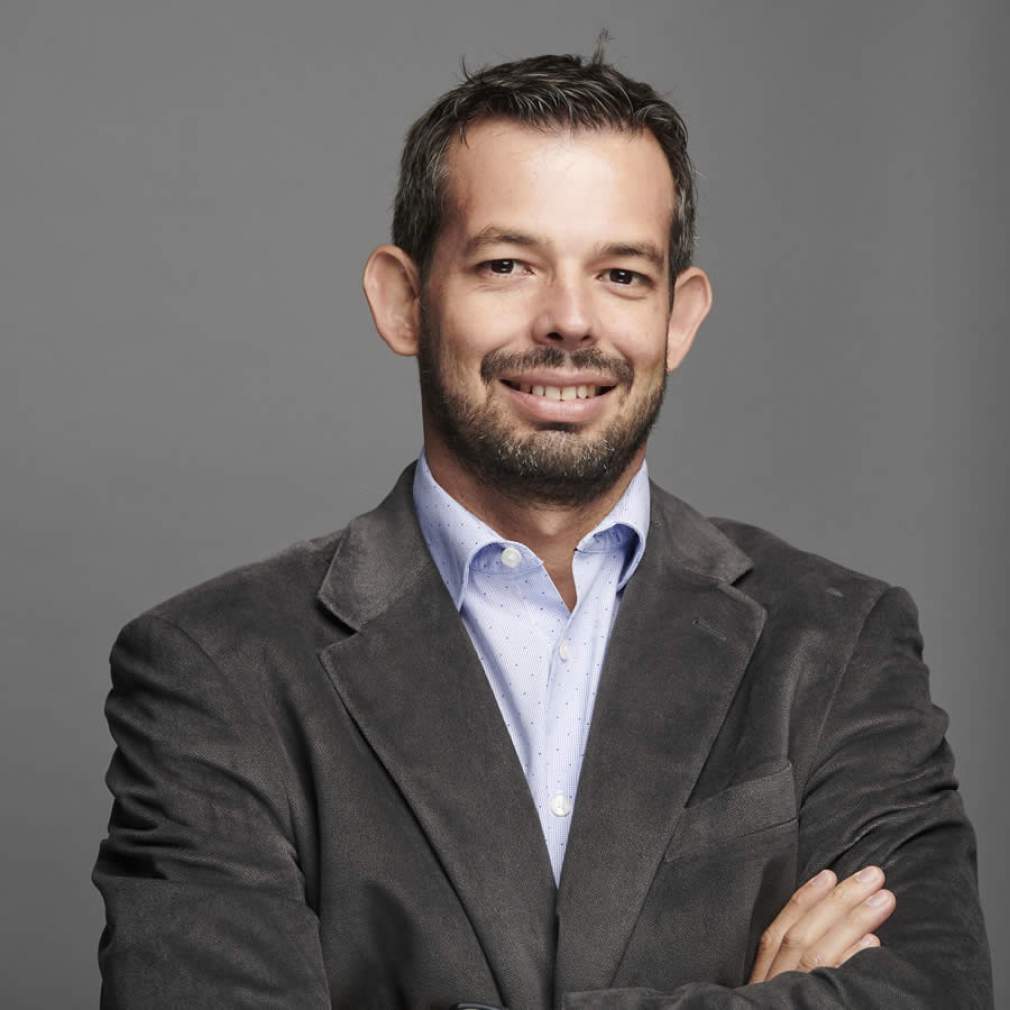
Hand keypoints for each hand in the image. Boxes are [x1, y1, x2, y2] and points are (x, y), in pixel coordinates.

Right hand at [748, 866, 895, 981]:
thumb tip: (830, 926)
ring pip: (818, 954)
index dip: (804, 899)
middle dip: (838, 901)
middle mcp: (775, 980)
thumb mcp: (777, 985)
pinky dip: (849, 961)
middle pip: (802, 935)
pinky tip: (872, 943)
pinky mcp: (812, 1007)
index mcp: (764, 972)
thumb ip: (793, 960)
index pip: (781, 929)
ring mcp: (793, 993)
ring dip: (852, 922)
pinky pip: (831, 983)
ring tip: (883, 899)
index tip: (829, 875)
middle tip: (873, 876)